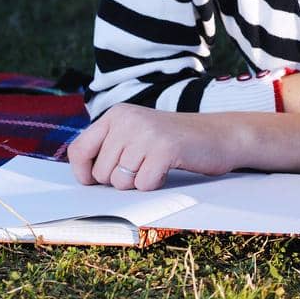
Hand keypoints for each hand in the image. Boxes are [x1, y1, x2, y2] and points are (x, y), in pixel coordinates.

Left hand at [68, 104, 244, 190]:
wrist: (221, 135)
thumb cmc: (176, 141)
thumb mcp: (136, 134)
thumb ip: (109, 146)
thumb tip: (82, 177)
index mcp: (117, 114)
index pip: (78, 150)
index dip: (84, 172)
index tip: (96, 179)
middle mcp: (128, 119)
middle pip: (100, 172)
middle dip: (120, 179)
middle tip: (144, 165)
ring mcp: (146, 133)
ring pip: (120, 181)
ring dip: (139, 182)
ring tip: (157, 164)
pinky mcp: (164, 149)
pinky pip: (143, 185)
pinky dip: (156, 184)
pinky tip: (168, 168)